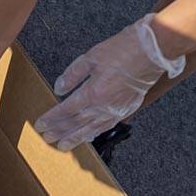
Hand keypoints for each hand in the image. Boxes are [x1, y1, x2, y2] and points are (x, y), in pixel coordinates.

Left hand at [34, 14, 184, 150]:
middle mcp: (104, 106)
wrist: (155, 50)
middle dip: (59, 132)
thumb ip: (73, 74)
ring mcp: (116, 110)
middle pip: (76, 124)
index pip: (66, 110)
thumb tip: (58, 88)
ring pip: (91, 129)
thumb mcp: (92, 56)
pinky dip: (94, 133)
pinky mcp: (127, 109)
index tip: (40, 125)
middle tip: (46, 139)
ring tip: (62, 146)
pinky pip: (107, 126)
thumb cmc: (124, 49)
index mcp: (93, 92)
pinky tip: (87, 137)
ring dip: (74, 138)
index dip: (52, 118)